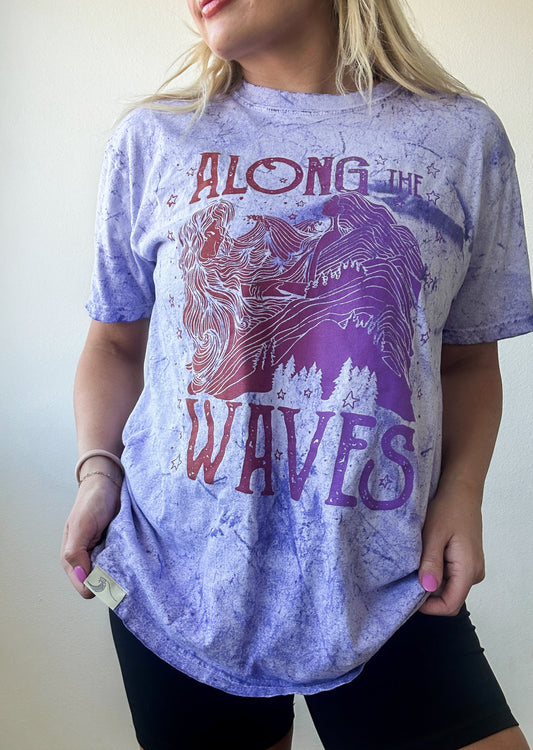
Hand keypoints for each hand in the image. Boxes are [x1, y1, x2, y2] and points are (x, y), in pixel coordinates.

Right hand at [61, 474, 120, 597]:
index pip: (86, 588)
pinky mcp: (119, 548)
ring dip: (124, 569)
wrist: (108, 483)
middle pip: (103, 585)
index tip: (112, 575)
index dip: (99, 586)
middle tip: (124, 564)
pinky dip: (131, 559)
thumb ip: (76, 553)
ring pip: (116, 576)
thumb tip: (84, 580)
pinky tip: (134, 550)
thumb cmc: (91, 502)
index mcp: (73, 560)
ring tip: (130, 555)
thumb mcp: (81, 526)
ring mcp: (105, 555)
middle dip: (114, 579)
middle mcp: (89, 561)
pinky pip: (126, 562)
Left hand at [418, 481, 484, 615]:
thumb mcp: (434, 534)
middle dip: (427, 593)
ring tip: (416, 561)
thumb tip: (427, 589)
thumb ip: (431, 562)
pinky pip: (450, 575)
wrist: (461, 490)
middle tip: (407, 576)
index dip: (429, 607)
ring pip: (448, 587)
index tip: (407, 596)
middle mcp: (474, 573)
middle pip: (449, 597)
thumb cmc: (448, 508)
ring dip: (431, 580)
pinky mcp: (467, 561)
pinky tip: (425, 555)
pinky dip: (436, 571)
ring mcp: (472, 567)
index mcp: (468, 569)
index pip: (450, 605)